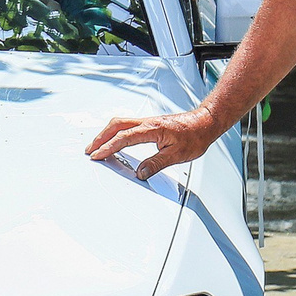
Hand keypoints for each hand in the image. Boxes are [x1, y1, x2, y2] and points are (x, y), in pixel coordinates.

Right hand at [85, 108, 218, 179]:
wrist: (205, 123)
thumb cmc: (195, 136)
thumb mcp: (177, 155)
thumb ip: (156, 164)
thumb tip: (140, 173)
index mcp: (152, 129)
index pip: (124, 137)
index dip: (108, 147)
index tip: (97, 155)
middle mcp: (147, 123)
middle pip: (116, 125)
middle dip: (100, 138)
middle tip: (90, 150)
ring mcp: (148, 122)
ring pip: (120, 123)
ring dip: (106, 133)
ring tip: (97, 146)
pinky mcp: (150, 124)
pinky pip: (126, 125)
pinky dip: (115, 132)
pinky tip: (114, 139)